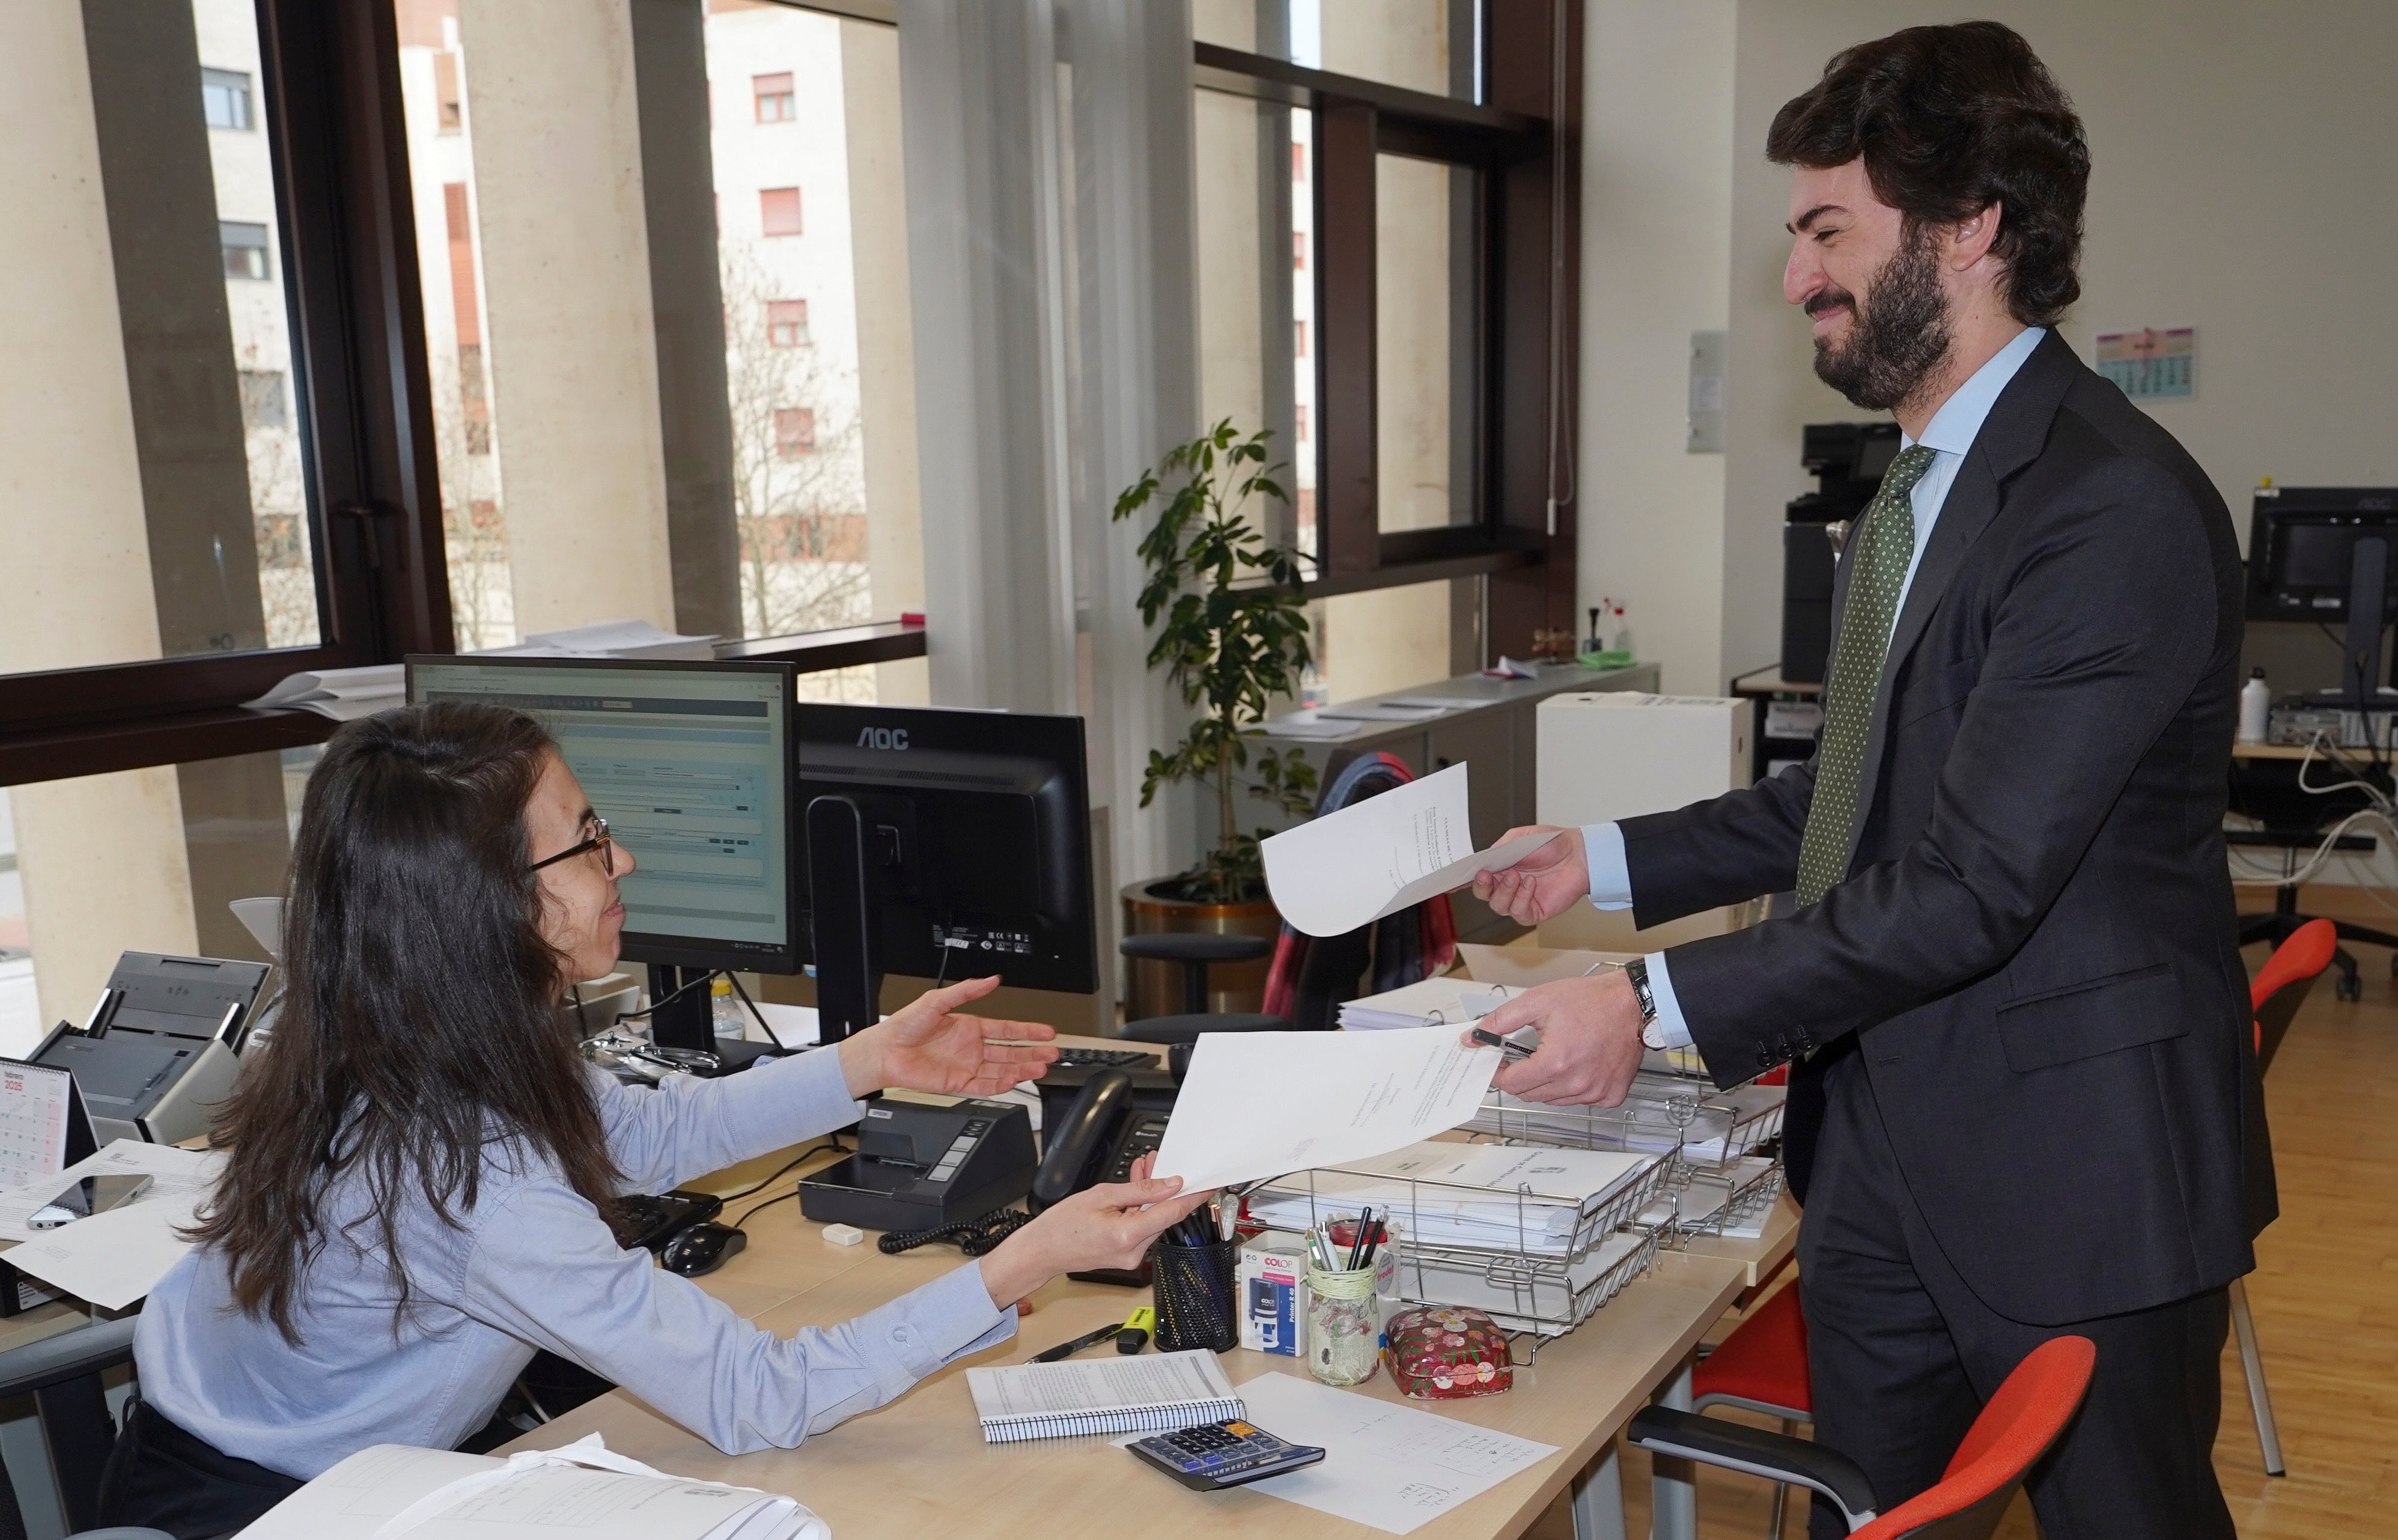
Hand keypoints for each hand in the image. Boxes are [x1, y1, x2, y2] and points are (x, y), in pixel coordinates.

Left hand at [837, 976, 1057, 1098]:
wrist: (884, 1051)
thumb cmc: (904, 1025)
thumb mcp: (937, 1000)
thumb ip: (966, 990)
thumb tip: (991, 980)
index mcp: (970, 1027)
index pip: (1007, 1030)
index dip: (1028, 1031)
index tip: (1047, 1032)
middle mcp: (971, 1047)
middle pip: (1010, 1051)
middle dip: (1032, 1052)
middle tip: (1052, 1053)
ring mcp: (966, 1066)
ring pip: (1002, 1069)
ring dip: (1022, 1069)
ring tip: (1040, 1067)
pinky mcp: (957, 1083)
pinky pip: (984, 1086)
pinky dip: (1000, 1085)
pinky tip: (1015, 1081)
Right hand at [978, 1154, 1216, 1308]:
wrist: (1041, 1251)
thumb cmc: (1061, 1226)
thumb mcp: (1101, 1196)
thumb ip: (1140, 1190)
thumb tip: (1169, 1184)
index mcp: (1128, 1235)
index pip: (1174, 1213)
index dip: (1194, 1196)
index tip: (1208, 1184)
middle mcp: (1134, 1251)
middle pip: (1164, 1215)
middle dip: (1167, 1188)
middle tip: (1163, 1163)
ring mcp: (1131, 1257)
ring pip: (1153, 1220)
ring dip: (1153, 1196)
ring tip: (1145, 1170)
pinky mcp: (1126, 1256)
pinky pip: (1142, 1228)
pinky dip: (1141, 1209)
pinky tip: (1136, 1190)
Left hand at [1463, 970, 1644, 1105]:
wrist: (1633, 1003)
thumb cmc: (1590, 1000)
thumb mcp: (1536, 1002)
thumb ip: (1499, 1021)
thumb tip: (1472, 1038)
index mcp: (1555, 1063)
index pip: (1512, 1084)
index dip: (1500, 1073)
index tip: (1499, 1062)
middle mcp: (1576, 1084)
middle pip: (1530, 1094)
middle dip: (1521, 1076)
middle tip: (1526, 1056)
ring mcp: (1595, 1093)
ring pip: (1553, 1099)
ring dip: (1546, 1083)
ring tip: (1557, 1055)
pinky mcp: (1611, 1095)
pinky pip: (1580, 1100)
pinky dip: (1573, 1087)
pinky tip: (1578, 1065)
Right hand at [1470, 825, 1587, 924]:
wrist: (1579, 854)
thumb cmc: (1551, 844)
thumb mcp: (1518, 838)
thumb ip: (1498, 849)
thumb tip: (1481, 860)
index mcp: (1499, 868)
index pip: (1475, 877)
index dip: (1459, 882)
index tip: (1448, 882)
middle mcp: (1506, 886)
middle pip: (1482, 894)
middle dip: (1480, 886)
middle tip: (1485, 875)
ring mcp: (1519, 900)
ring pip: (1498, 906)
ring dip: (1504, 890)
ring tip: (1516, 875)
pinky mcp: (1534, 912)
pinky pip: (1519, 912)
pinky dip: (1522, 897)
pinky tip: (1530, 884)